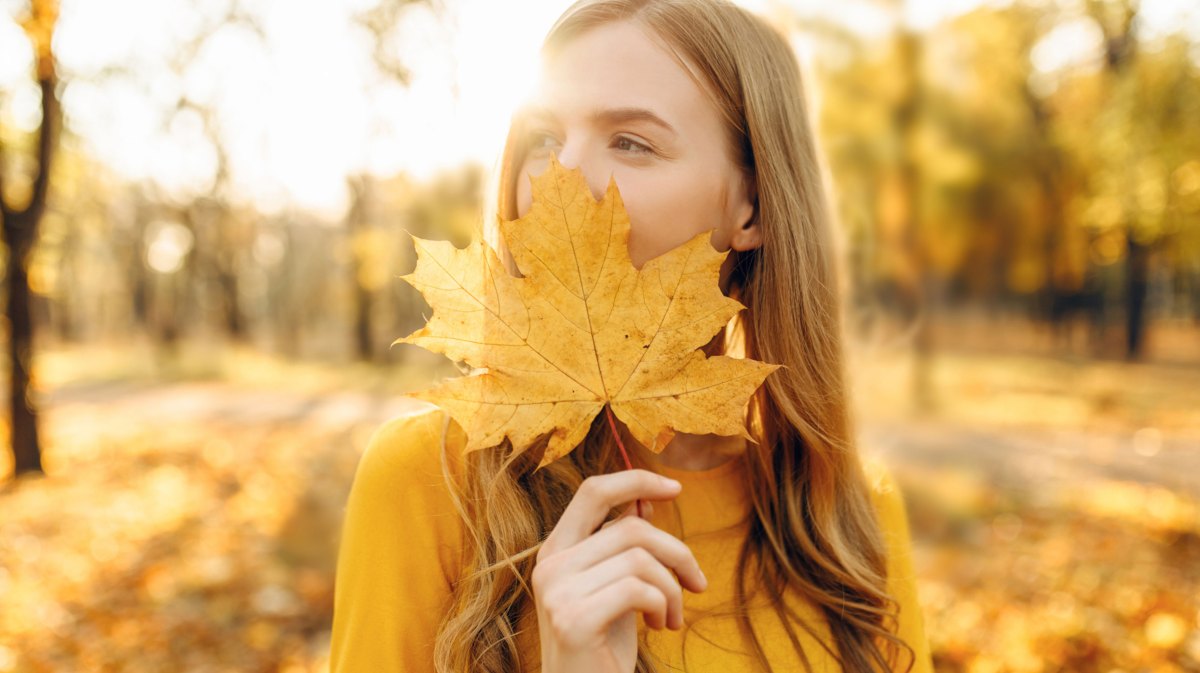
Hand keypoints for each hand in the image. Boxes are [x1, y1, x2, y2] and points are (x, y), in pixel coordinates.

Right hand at [532, 470, 707, 672]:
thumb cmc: (601, 645)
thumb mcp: (615, 587)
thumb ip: (621, 544)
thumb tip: (644, 499)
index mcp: (556, 550)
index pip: (593, 491)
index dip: (636, 480)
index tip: (676, 488)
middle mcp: (549, 565)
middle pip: (631, 527)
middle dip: (677, 553)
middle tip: (697, 584)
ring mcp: (557, 592)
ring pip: (640, 559)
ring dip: (672, 589)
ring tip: (672, 617)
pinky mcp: (573, 619)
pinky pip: (638, 590)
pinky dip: (662, 605)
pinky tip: (660, 627)